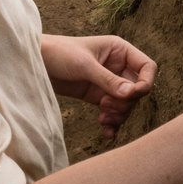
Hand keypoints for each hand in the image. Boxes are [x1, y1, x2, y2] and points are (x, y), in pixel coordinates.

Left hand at [41, 35, 156, 138]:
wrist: (36, 63)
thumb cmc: (60, 54)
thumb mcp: (85, 66)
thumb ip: (108, 80)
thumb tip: (131, 94)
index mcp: (120, 50)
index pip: (146, 67)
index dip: (145, 82)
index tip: (132, 95)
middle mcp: (118, 66)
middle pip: (137, 89)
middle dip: (125, 102)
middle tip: (107, 106)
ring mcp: (108, 82)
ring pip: (126, 103)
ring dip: (118, 114)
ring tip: (103, 117)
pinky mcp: (98, 96)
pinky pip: (113, 111)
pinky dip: (112, 122)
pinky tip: (107, 133)